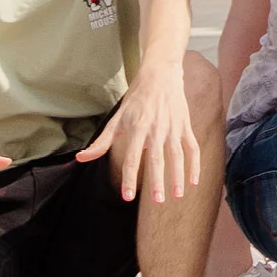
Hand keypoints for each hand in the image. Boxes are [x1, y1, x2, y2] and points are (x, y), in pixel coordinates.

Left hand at [73, 64, 198, 204]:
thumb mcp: (117, 119)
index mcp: (137, 127)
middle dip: (158, 181)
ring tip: (177, 196)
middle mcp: (155, 128)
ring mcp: (172, 127)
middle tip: (157, 201)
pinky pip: (192, 148)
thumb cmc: (136, 99)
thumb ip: (101, 142)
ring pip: (177, 155)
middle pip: (157, 158)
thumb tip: (81, 158)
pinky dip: (195, 164)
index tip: (128, 197)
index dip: (129, 178)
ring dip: (178, 176)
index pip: (132, 157)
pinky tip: (194, 182)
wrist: (160, 75)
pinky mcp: (185, 126)